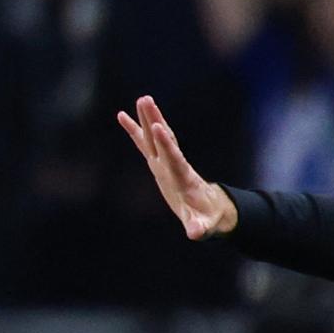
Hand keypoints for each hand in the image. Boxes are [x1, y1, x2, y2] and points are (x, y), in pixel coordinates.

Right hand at [116, 96, 237, 239]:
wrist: (210, 210)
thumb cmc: (207, 219)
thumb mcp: (203, 227)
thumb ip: (199, 228)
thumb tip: (196, 233)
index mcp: (184, 178)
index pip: (175, 158)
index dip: (166, 144)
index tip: (160, 125)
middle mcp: (175, 166)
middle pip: (164, 140)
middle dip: (155, 120)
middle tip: (147, 100)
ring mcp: (166, 163)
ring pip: (156, 137)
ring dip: (148, 118)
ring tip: (142, 99)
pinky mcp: (159, 164)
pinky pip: (146, 144)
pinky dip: (135, 130)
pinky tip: (122, 115)